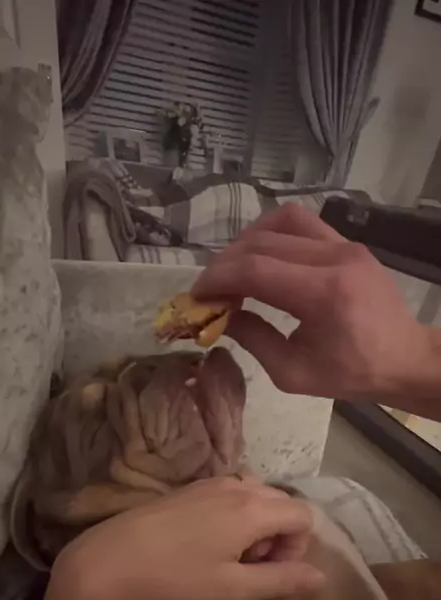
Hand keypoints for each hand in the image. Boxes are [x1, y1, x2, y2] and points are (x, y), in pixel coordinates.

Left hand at [33, 478, 320, 599]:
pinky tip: (205, 544)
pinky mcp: (188, 487)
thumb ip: (280, 580)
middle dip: (278, 536)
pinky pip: (230, 494)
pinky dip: (234, 516)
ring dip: (256, 525)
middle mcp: (236, 485)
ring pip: (255, 497)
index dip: (298, 547)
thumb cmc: (173, 579)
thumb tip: (320, 575)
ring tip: (228, 557)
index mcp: (252, 508)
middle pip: (281, 502)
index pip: (304, 515)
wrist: (108, 561)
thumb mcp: (232, 589)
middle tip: (249, 568)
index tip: (270, 573)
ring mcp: (209, 482)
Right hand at [192, 204, 436, 403]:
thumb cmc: (351, 374)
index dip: (217, 278)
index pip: (255, 270)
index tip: (196, 295)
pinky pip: (302, 223)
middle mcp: (335, 258)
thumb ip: (253, 339)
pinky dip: (273, 234)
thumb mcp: (293, 372)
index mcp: (324, 294)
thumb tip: (218, 316)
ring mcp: (345, 245)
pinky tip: (262, 257)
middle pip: (262, 244)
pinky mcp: (348, 243)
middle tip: (210, 290)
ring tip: (235, 270)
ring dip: (248, 242)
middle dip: (226, 264)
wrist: (405, 360)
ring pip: (280, 222)